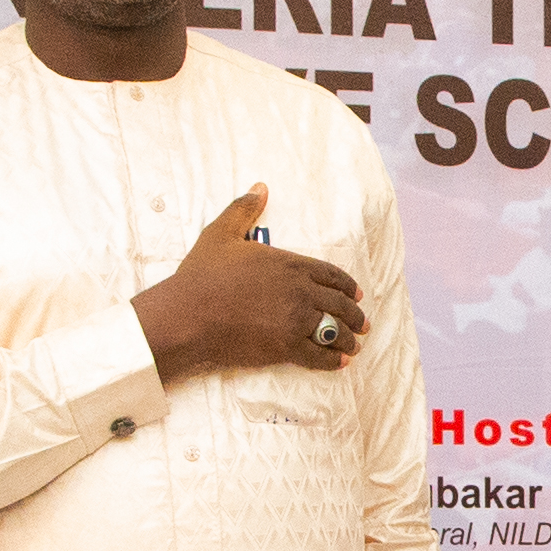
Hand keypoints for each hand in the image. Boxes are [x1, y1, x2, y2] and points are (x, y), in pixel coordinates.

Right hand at [136, 188, 367, 383]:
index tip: (357, 295)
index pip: (331, 275)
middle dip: (354, 315)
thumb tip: (260, 187)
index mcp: (290, 264)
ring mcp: (295, 322)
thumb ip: (244, 209)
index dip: (348, 286)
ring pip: (333, 331)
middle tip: (362, 323)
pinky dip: (332, 361)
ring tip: (354, 346)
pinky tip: (339, 363)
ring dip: (347, 340)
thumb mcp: (222, 233)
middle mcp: (300, 292)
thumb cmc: (202, 275)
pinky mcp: (285, 349)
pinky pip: (318, 357)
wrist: (187, 315)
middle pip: (339, 304)